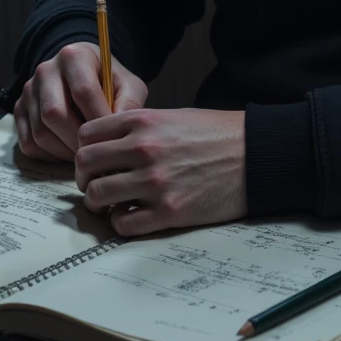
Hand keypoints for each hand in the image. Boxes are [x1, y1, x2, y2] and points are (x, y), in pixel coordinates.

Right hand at [14, 42, 147, 161]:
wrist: (83, 75)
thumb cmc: (108, 81)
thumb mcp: (127, 84)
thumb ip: (130, 103)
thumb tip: (120, 128)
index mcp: (74, 56)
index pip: (83, 91)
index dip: (98, 120)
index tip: (113, 139)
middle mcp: (45, 70)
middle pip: (55, 114)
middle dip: (78, 140)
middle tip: (97, 153)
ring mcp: (29, 91)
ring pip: (41, 132)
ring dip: (64, 152)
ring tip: (85, 155)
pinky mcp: (19, 110)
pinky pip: (28, 144)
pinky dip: (49, 156)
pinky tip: (68, 153)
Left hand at [74, 108, 246, 236]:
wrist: (255, 154)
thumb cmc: (216, 134)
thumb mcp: (173, 117)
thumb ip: (138, 128)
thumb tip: (108, 147)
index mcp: (143, 121)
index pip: (86, 135)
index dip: (85, 149)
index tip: (93, 160)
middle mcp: (143, 149)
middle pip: (84, 165)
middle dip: (85, 178)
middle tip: (95, 184)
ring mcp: (154, 182)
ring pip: (97, 196)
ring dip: (99, 203)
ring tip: (112, 203)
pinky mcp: (168, 212)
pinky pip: (123, 223)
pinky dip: (121, 222)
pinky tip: (133, 215)